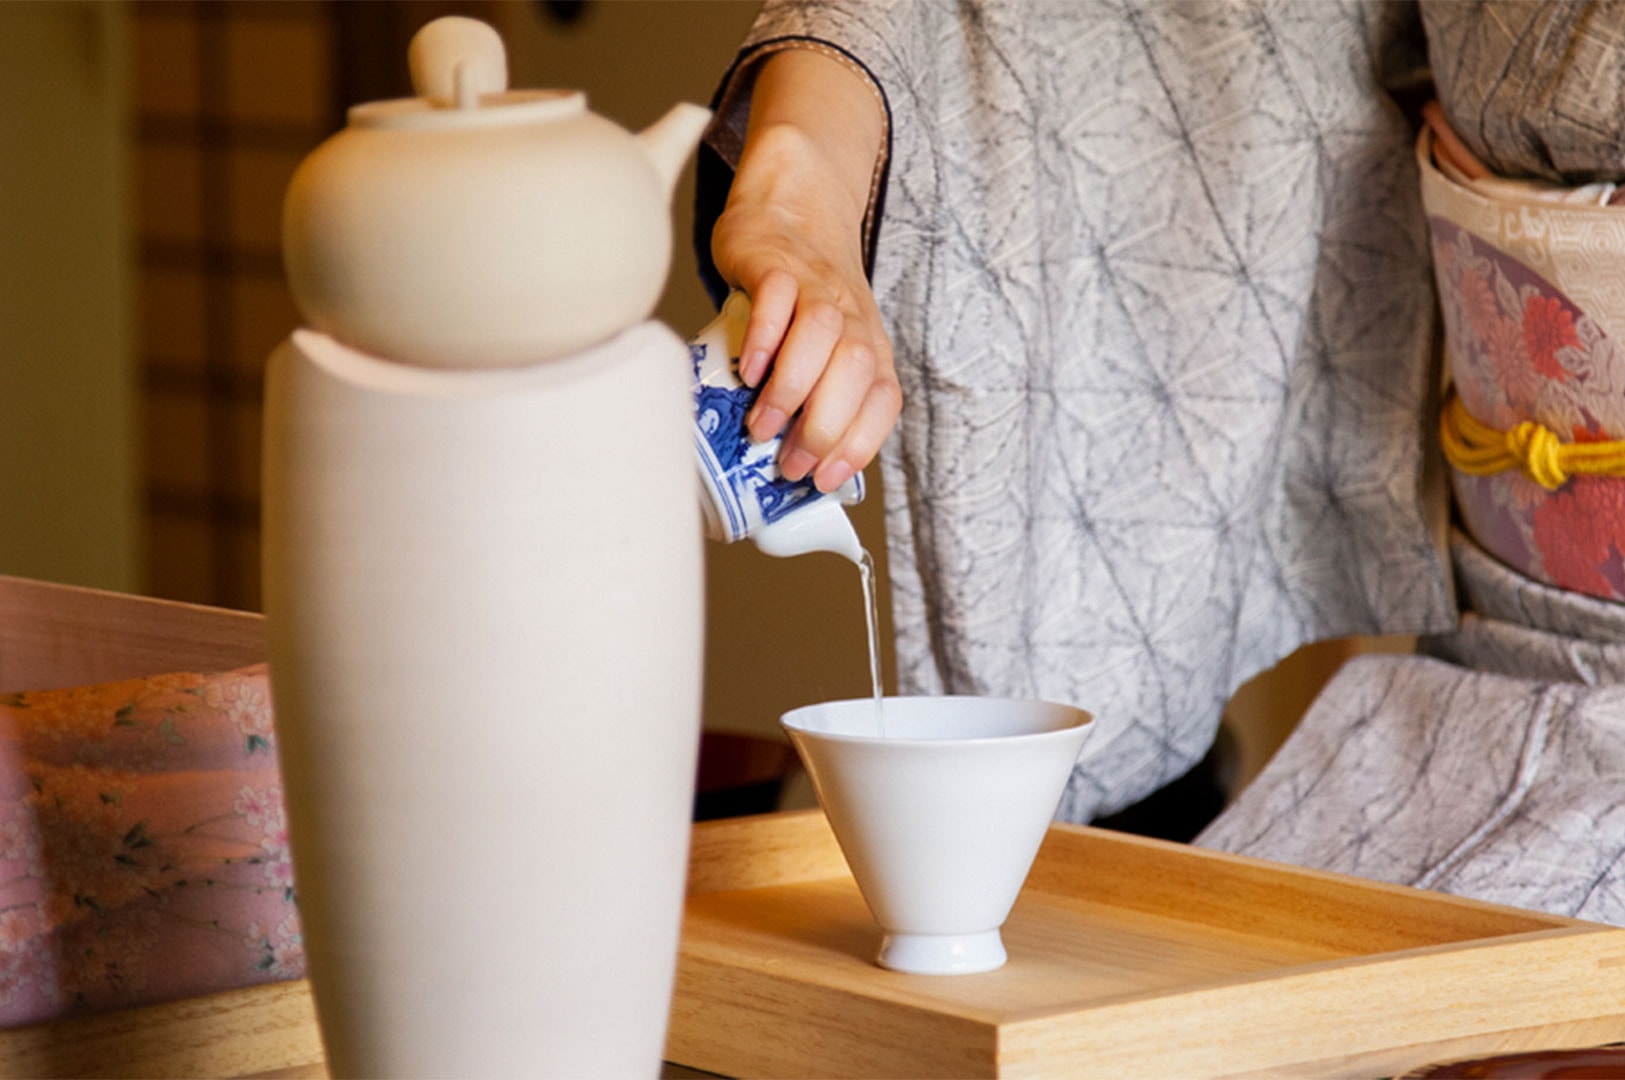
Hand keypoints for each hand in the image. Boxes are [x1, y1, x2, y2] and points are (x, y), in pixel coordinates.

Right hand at [709, 50, 899, 493]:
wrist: (792, 206)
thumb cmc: (806, 290)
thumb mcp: (827, 342)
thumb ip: (817, 389)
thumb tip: (786, 456)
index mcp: (869, 345)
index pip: (883, 399)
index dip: (860, 443)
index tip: (826, 478)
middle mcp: (851, 319)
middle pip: (856, 373)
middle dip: (824, 428)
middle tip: (787, 463)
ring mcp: (815, 287)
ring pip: (822, 338)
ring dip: (793, 390)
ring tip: (761, 426)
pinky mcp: (776, 263)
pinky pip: (777, 299)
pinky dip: (764, 338)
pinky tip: (745, 371)